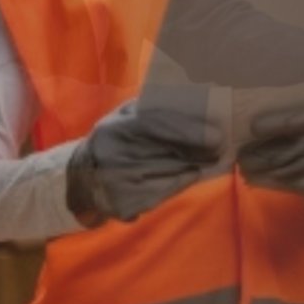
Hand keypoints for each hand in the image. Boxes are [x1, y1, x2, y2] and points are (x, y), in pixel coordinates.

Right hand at [68, 98, 223, 224]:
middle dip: (200, 151)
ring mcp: (117, 184)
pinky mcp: (123, 205)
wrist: (81, 179)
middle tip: (222, 148)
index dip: (189, 130)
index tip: (217, 135)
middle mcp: (113, 156)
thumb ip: (152, 107)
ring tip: (214, 160)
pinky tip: (193, 174)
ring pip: (171, 175)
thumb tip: (193, 98)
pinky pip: (164, 193)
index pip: (156, 125)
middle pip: (168, 153)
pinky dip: (182, 182)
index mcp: (114, 129)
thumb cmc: (114, 140)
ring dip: (196, 167)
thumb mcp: (124, 117)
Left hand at [236, 101, 303, 210]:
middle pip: (292, 147)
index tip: (254, 126)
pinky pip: (292, 186)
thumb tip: (266, 115)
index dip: (277, 123)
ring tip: (244, 167)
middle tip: (240, 153)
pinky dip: (270, 183)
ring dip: (261, 169)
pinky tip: (256, 180)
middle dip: (262, 151)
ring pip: (288, 168)